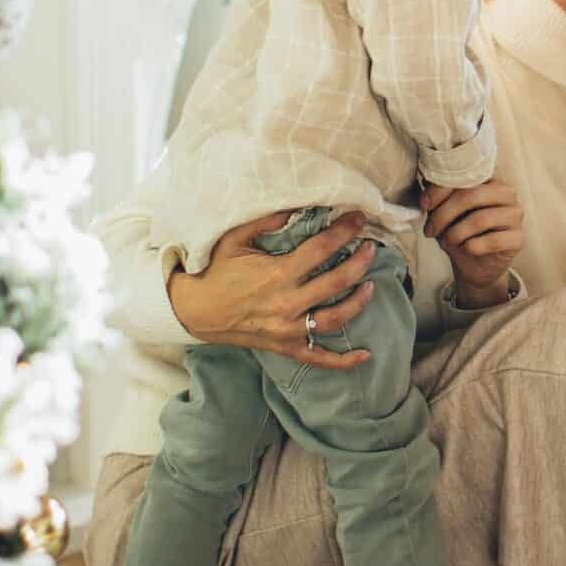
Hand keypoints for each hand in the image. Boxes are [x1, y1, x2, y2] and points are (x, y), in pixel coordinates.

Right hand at [166, 209, 374, 368]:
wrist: (194, 310)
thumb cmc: (215, 271)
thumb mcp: (235, 238)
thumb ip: (268, 221)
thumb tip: (297, 205)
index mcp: (277, 273)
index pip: (322, 248)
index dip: (345, 230)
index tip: (358, 219)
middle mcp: (287, 303)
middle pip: (337, 281)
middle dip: (360, 261)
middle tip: (370, 248)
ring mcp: (288, 329)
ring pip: (335, 319)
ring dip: (359, 301)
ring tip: (370, 285)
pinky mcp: (285, 347)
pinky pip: (319, 358)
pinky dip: (344, 360)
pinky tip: (365, 355)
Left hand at [422, 179, 523, 304]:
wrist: (473, 263)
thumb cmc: (458, 230)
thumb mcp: (443, 209)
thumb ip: (438, 193)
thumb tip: (426, 182)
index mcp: (489, 177)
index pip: (465, 173)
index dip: (440, 188)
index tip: (424, 204)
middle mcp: (506, 191)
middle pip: (471, 195)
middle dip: (444, 214)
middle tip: (430, 229)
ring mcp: (515, 214)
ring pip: (481, 219)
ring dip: (456, 233)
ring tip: (447, 241)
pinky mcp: (518, 238)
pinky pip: (494, 240)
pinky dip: (474, 246)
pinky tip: (467, 248)